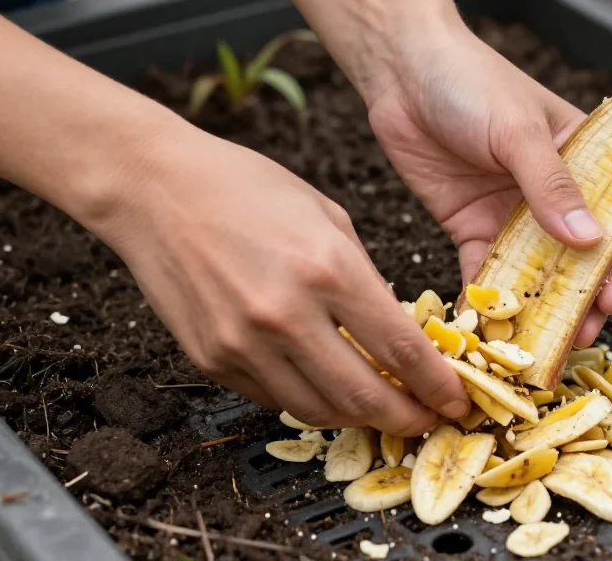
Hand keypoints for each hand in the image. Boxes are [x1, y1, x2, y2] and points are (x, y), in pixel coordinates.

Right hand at [97, 126, 468, 435]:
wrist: (155, 189)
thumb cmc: (246, 189)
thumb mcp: (329, 218)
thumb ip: (366, 280)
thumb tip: (396, 333)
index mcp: (327, 269)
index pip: (400, 350)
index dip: (436, 386)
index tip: (455, 401)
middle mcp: (286, 315)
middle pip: (364, 398)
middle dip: (406, 419)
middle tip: (426, 421)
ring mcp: (244, 344)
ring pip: (319, 411)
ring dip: (359, 419)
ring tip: (381, 410)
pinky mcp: (212, 359)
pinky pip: (275, 398)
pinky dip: (310, 400)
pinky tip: (327, 387)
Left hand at [365, 31, 611, 346]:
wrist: (402, 71)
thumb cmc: (469, 81)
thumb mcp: (516, 131)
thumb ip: (550, 185)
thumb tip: (590, 239)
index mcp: (583, 160)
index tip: (610, 299)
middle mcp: (552, 194)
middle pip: (578, 257)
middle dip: (581, 298)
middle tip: (577, 336)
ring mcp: (512, 214)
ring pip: (534, 272)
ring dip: (538, 307)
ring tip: (537, 343)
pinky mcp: (472, 227)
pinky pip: (484, 272)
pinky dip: (486, 299)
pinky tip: (487, 327)